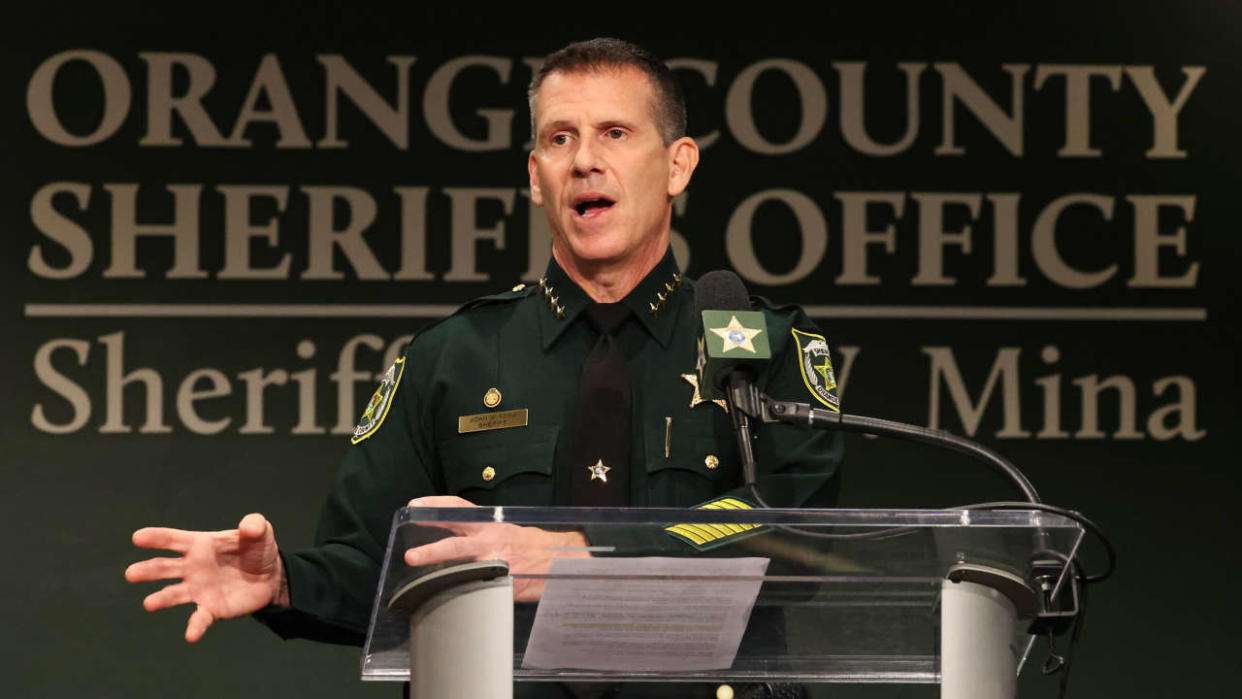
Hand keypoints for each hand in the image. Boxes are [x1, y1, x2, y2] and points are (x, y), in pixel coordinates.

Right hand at [125, 513, 285, 641]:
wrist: (271, 576)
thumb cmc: (258, 549)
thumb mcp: (261, 532)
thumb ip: (255, 525)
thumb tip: (248, 527)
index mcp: (200, 545)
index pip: (174, 540)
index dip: (157, 537)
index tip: (137, 537)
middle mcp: (193, 567)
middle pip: (164, 567)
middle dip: (147, 570)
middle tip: (130, 573)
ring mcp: (199, 589)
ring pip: (173, 594)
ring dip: (160, 599)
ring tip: (148, 604)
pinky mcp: (211, 608)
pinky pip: (199, 618)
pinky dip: (195, 626)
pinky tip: (191, 635)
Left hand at [404, 496, 589, 600]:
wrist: (561, 557)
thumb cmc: (529, 544)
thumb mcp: (503, 530)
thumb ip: (479, 534)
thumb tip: (451, 539)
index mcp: (490, 524)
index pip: (458, 508)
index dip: (435, 505)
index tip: (414, 505)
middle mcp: (491, 541)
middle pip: (456, 542)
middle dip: (432, 550)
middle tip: (411, 556)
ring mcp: (498, 563)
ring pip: (465, 569)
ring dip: (442, 575)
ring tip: (423, 582)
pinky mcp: (505, 583)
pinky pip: (479, 589)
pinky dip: (464, 593)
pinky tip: (449, 600)